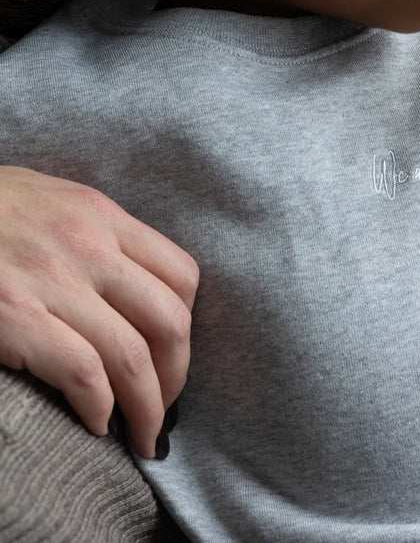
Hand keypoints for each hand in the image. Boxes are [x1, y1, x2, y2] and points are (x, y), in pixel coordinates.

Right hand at [0, 166, 198, 458]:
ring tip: (141, 434)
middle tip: (164, 407)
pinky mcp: (16, 316)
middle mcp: (89, 246)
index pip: (182, 275)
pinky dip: (98, 407)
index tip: (172, 355)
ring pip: (132, 357)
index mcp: (102, 217)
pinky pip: (83, 372)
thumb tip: (132, 288)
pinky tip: (96, 424)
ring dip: (146, 408)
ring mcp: (54, 282)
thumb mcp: (55, 202)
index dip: (186, 325)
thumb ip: (97, 237)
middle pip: (169, 322)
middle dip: (176, 376)